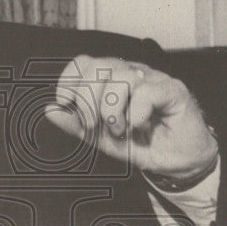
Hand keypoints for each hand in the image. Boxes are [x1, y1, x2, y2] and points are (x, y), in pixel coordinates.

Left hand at [46, 56, 217, 181]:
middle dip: (87, 100)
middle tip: (93, 125)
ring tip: (119, 129)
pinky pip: (146, 91)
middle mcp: (131, 74)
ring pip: (121, 77)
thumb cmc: (141, 144)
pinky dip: (135, 113)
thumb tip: (51, 110)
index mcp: (111, 80)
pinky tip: (138, 125)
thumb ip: (76, 124)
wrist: (175, 162)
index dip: (70, 80)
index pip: (85, 62)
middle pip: (99, 67)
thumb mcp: (100, 138)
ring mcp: (152, 79)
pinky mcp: (173, 90)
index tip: (64, 103)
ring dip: (112, 110)